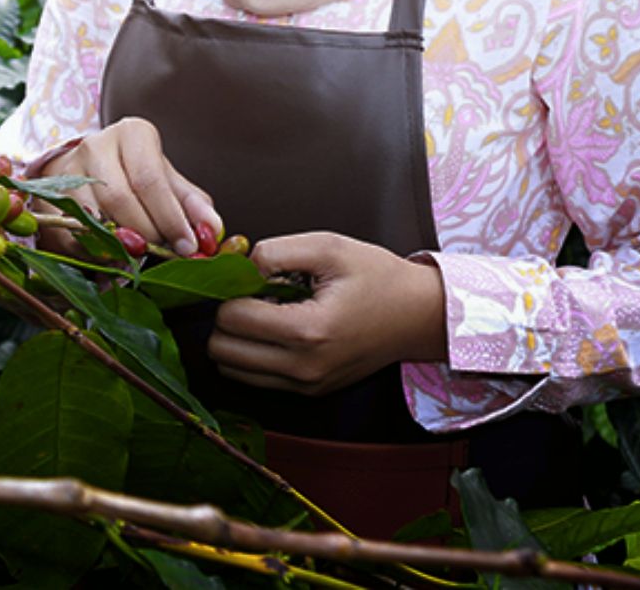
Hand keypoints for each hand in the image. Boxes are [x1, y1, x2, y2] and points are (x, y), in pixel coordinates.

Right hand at [35, 116, 220, 258]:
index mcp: (132, 133)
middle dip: (146, 234)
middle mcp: (96, 145)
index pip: (150, 179)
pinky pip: (70, 233)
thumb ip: (191, 204)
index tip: (187, 247)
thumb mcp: (168, 181)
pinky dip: (93, 253)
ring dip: (119, 246)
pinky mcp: (48, 197)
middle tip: (161, 253)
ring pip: (93, 217)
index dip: (170, 218)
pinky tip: (111, 259)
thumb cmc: (136, 175)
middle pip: (120, 199)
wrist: (89, 168)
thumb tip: (213, 230)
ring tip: (138, 257)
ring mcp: (67, 169)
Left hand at [208, 232, 448, 395]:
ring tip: (264, 313)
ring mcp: (306, 386)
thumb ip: (275, 251)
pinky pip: (254, 379)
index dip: (231, 290)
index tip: (250, 277)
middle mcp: (304, 368)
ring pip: (231, 370)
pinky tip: (276, 330)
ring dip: (236, 339)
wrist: (418, 316)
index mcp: (309, 331)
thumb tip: (238, 266)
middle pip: (221, 350)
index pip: (231, 319)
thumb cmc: (378, 277)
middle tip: (251, 295)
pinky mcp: (308, 392)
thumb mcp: (328, 246)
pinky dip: (252, 355)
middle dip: (226, 317)